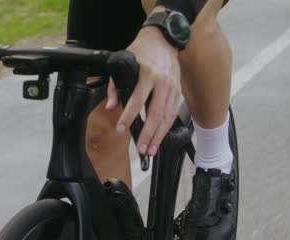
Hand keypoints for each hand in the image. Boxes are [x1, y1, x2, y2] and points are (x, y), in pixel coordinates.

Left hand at [106, 26, 181, 155]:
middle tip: (142, 149)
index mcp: (148, 73)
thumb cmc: (143, 51)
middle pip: (155, 113)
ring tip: (151, 150)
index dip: (129, 116)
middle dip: (149, 134)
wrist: (164, 40)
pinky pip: (172, 113)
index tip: (121, 129)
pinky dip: (166, 128)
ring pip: (167, 117)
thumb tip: (111, 106)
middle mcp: (163, 82)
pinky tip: (160, 138)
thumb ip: (115, 86)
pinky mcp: (178, 92)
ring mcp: (173, 88)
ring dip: (159, 136)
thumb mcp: (123, 62)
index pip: (137, 100)